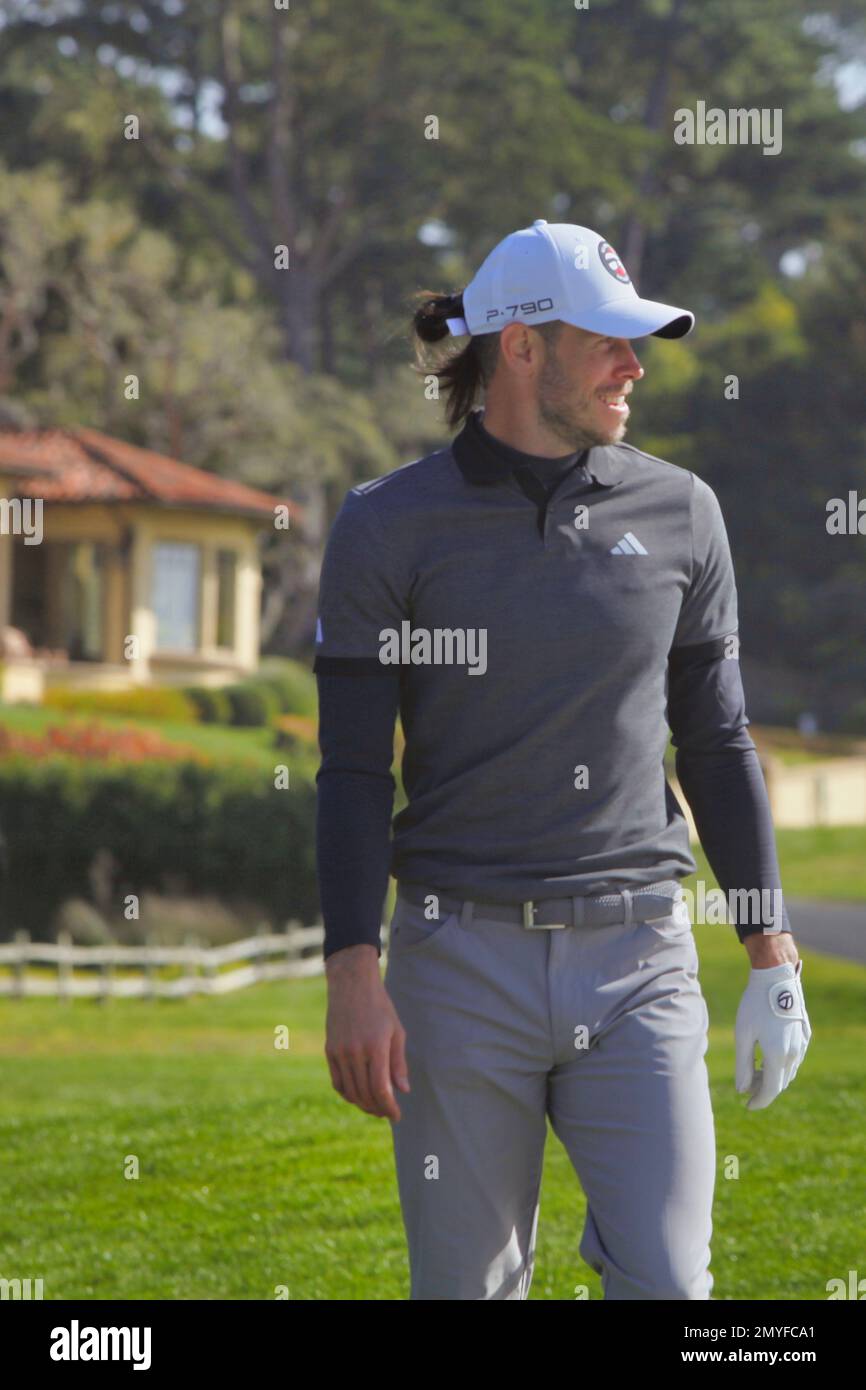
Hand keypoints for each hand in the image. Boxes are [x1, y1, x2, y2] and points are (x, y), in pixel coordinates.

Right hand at [324, 944, 409, 1120]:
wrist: (351, 985)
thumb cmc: (380, 1007)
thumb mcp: (396, 1031)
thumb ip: (399, 1063)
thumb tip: (403, 1091)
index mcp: (375, 1046)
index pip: (381, 1088)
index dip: (389, 1107)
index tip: (397, 1116)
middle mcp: (355, 1051)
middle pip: (365, 1093)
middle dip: (378, 1109)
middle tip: (388, 1113)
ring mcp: (340, 1052)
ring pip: (350, 1091)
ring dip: (364, 1104)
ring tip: (376, 1108)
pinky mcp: (330, 1051)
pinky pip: (337, 1082)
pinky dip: (348, 1094)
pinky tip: (359, 1097)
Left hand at [735, 957, 810, 1109]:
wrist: (776, 978)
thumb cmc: (755, 1004)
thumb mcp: (743, 1034)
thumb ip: (742, 1065)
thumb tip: (741, 1090)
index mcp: (777, 1055)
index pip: (771, 1090)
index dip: (759, 1101)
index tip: (747, 1106)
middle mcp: (794, 1053)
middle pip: (780, 1082)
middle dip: (763, 1088)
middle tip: (745, 1086)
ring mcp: (802, 1044)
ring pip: (788, 1071)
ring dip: (773, 1076)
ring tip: (754, 1070)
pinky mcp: (804, 1034)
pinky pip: (794, 1058)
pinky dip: (781, 1063)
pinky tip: (767, 1055)